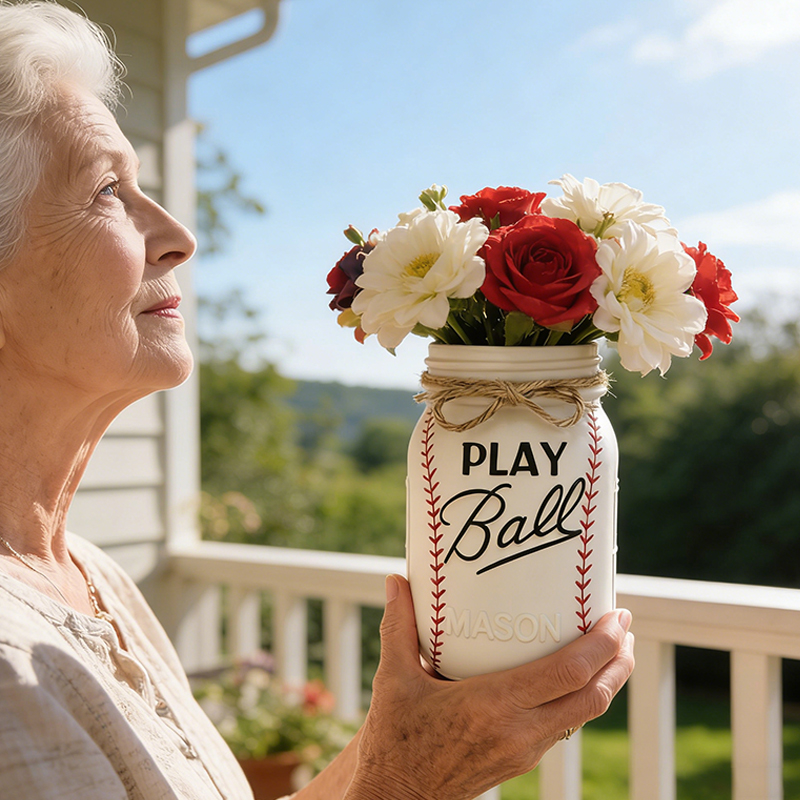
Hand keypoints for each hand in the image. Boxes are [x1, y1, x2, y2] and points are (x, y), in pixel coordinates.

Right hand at [345, 574, 633, 799]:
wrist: (398, 797)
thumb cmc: (395, 739)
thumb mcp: (394, 679)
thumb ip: (398, 626)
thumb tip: (396, 580)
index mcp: (493, 705)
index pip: (568, 674)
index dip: (602, 644)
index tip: (617, 615)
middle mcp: (519, 731)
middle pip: (593, 697)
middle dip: (618, 659)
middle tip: (623, 623)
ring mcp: (525, 751)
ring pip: (585, 715)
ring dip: (606, 681)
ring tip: (610, 646)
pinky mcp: (522, 760)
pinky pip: (566, 725)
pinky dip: (582, 698)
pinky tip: (574, 677)